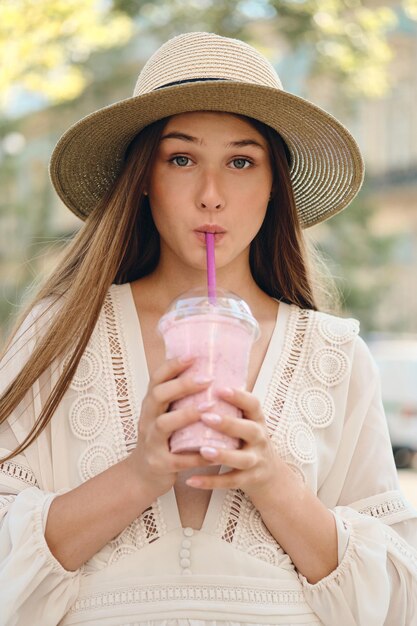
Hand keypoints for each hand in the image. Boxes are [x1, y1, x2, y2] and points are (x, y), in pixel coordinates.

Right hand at [125, 356, 213, 501]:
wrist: (143, 475)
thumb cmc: (162, 438)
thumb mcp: (165, 414)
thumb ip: (179, 398)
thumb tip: (209, 370)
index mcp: (151, 405)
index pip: (157, 379)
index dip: (172, 366)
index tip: (193, 356)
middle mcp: (147, 419)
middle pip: (158, 396)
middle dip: (182, 385)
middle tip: (208, 379)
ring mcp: (151, 441)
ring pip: (164, 424)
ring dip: (187, 414)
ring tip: (209, 407)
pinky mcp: (159, 463)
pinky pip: (178, 458)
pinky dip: (196, 454)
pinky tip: (214, 449)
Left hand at [185, 387, 285, 504]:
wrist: (270, 476)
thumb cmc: (249, 441)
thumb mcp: (247, 421)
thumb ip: (231, 406)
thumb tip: (201, 377)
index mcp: (257, 420)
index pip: (253, 405)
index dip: (239, 396)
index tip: (220, 387)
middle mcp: (260, 439)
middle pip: (250, 430)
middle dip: (229, 424)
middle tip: (206, 416)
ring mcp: (256, 461)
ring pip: (241, 459)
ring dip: (223, 454)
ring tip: (203, 450)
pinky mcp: (248, 481)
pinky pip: (229, 482)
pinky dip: (210, 482)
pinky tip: (191, 480)